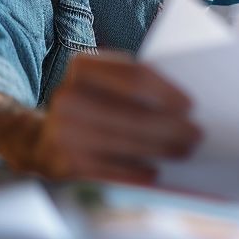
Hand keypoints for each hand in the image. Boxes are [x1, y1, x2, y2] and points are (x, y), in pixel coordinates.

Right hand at [30, 51, 200, 183]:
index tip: (191, 106)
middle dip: (171, 128)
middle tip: (197, 135)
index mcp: (82, 66)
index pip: (135, 77)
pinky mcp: (63, 162)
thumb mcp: (105, 84)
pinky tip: (156, 172)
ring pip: (126, 144)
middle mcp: (67, 97)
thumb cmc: (92, 104)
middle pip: (134, 114)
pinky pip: (111, 170)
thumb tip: (183, 107)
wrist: (40, 138)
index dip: (167, 92)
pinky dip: (137, 172)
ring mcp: (62, 131)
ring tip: (184, 152)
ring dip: (161, 150)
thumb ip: (135, 85)